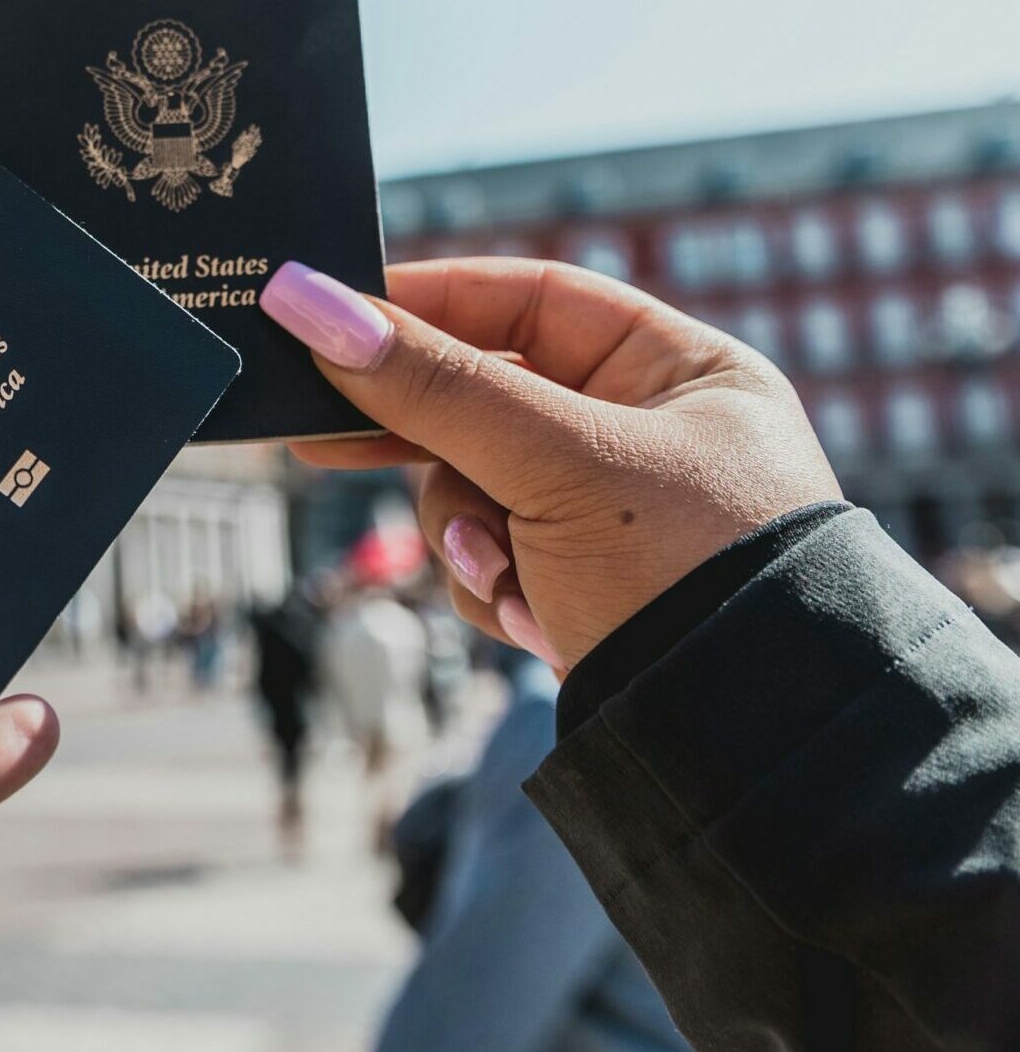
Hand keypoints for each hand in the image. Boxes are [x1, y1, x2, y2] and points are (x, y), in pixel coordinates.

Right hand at [260, 257, 841, 667]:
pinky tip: (535, 620)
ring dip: (467, 533)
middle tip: (318, 436)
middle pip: (487, 399)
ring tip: (502, 573)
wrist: (746, 751)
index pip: (531, 300)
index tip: (334, 314)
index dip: (432, 303)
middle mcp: (649, 434)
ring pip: (472, 487)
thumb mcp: (555, 463)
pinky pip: (491, 558)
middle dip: (424, 440)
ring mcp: (611, 517)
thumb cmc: (686, 573)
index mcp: (681, 371)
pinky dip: (494, 587)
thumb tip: (306, 300)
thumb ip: (431, 385)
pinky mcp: (582, 587)